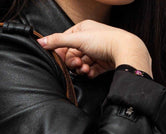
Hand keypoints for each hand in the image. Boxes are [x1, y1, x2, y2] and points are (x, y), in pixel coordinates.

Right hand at [36, 19, 151, 78]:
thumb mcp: (77, 39)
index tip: (65, 59)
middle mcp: (89, 39)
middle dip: (73, 63)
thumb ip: (57, 41)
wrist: (125, 51)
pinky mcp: (102, 63)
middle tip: (78, 65)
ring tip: (85, 69)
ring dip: (81, 69)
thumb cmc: (105, 41)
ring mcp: (96, 52)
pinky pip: (90, 70)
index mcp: (82, 29)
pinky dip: (89, 73)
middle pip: (72, 55)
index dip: (63, 53)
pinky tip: (91, 72)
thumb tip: (40, 42)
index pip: (65, 43)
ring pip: (81, 64)